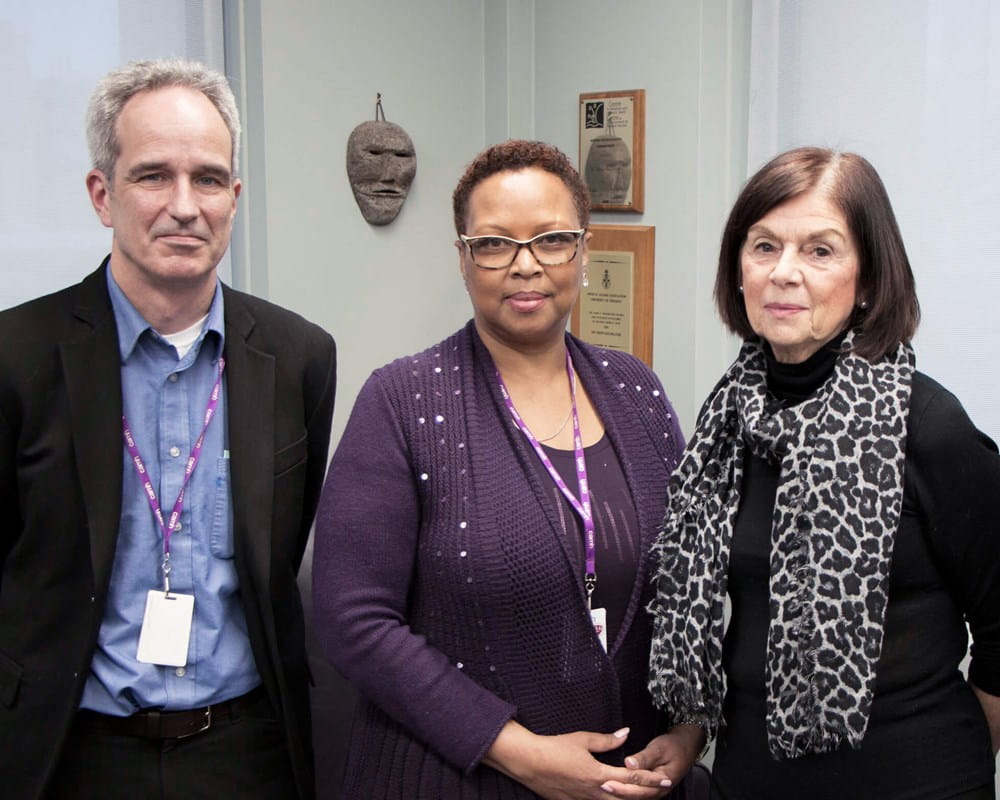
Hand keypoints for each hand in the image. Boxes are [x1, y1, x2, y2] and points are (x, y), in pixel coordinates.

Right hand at [483, 721, 674, 799]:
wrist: (528, 763)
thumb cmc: (554, 748)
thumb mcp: (582, 739)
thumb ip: (607, 740)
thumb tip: (626, 733)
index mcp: (598, 774)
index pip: (631, 778)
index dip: (650, 779)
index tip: (665, 778)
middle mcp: (594, 792)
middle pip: (627, 798)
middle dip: (647, 794)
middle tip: (663, 789)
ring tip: (643, 796)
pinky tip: (616, 799)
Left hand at [600, 724, 705, 797]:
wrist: (686, 747)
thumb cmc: (673, 746)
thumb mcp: (659, 748)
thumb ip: (644, 757)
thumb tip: (629, 763)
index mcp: (662, 782)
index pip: (640, 789)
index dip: (622, 788)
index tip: (606, 783)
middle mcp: (658, 791)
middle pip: (635, 797)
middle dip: (617, 793)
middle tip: (600, 786)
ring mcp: (654, 792)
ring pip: (635, 798)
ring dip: (620, 795)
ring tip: (602, 790)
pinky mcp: (650, 789)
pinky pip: (636, 795)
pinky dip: (625, 793)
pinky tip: (613, 790)